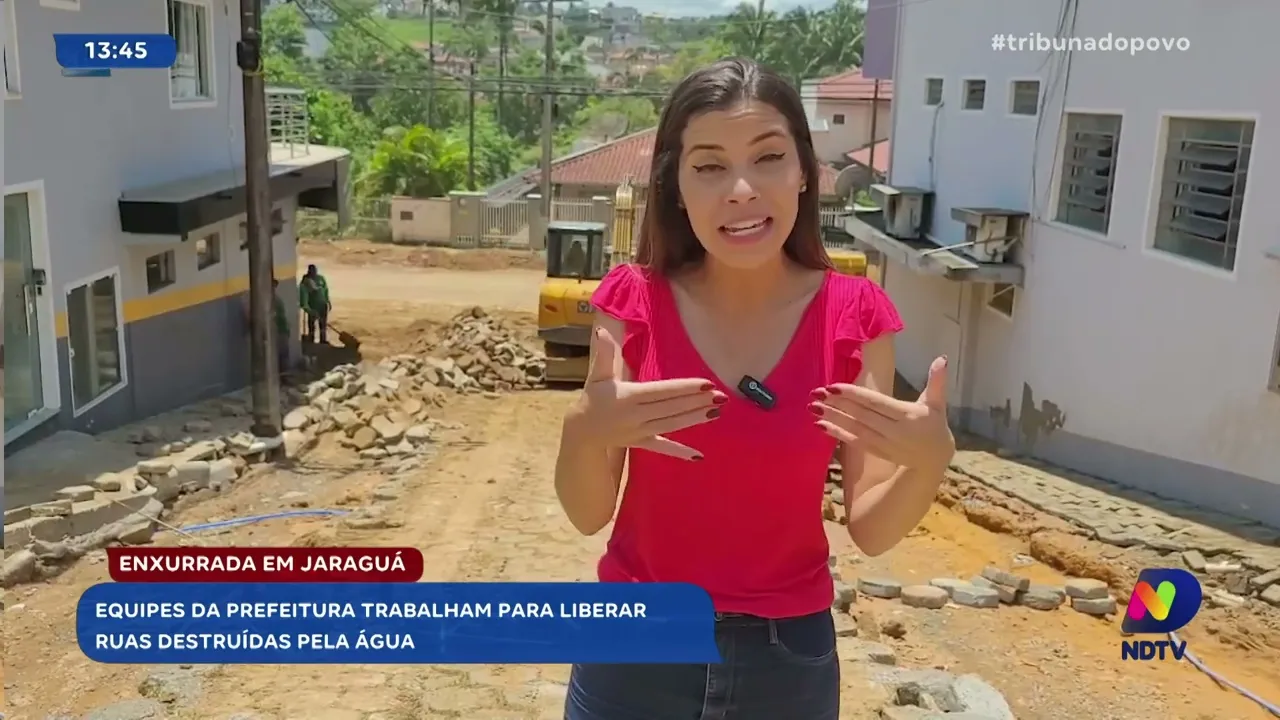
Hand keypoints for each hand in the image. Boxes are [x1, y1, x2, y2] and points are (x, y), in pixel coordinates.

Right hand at [566, 327, 723, 460]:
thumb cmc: (593, 399)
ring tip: (716, 412)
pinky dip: (679, 452)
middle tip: (721, 397)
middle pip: (672, 408)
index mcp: (629, 396)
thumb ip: (604, 354)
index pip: (663, 391)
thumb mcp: (597, 375)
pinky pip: (662, 448)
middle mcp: (636, 415)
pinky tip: (698, 456)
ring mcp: (640, 431)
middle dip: (697, 402)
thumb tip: (601, 332)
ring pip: (672, 425)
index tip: (706, 383)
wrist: (581, 432)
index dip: (685, 387)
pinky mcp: (641, 443)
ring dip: (695, 419)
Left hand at [810, 356, 954, 471]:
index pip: (876, 403)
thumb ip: (937, 382)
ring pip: (855, 429)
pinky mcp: (877, 452)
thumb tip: (941, 358)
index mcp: (907, 415)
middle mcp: (894, 431)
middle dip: (837, 404)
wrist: (934, 461)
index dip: (854, 395)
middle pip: (861, 415)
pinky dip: (837, 434)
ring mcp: (884, 444)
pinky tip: (821, 425)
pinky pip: (855, 442)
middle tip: (816, 393)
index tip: (833, 386)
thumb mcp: (937, 404)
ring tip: (813, 409)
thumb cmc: (934, 426)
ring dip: (833, 418)